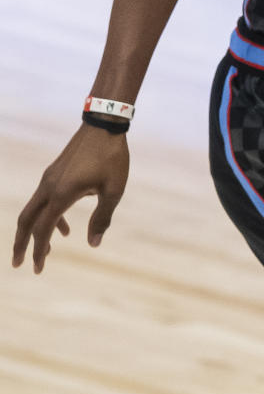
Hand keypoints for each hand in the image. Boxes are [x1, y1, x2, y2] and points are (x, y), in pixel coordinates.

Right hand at [12, 126, 129, 273]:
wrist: (104, 125)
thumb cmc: (112, 158)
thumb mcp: (113, 191)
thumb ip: (102, 218)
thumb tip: (93, 244)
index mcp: (61, 194)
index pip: (43, 230)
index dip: (39, 251)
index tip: (37, 268)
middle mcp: (49, 186)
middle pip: (26, 220)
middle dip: (22, 244)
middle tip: (20, 264)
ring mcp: (50, 178)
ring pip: (34, 210)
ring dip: (36, 231)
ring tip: (47, 251)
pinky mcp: (55, 172)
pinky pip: (45, 199)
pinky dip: (50, 216)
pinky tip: (65, 227)